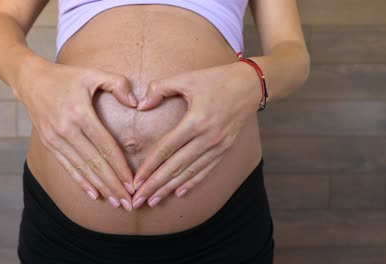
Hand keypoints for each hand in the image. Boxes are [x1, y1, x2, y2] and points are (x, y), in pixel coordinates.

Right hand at [16, 62, 138, 210]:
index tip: (133, 182)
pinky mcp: (48, 144)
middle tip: (129, 202)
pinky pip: (67, 167)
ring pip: (82, 169)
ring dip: (100, 188)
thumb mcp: (93, 74)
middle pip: (95, 163)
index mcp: (80, 114)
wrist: (30, 80)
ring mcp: (55, 139)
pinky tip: (94, 194)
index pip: (105, 146)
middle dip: (113, 185)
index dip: (120, 166)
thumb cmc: (66, 77)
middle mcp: (66, 130)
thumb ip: (117, 84)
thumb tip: (136, 104)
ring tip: (116, 202)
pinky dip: (81, 182)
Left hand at [131, 62, 261, 208]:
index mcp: (196, 121)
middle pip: (175, 167)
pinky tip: (179, 193)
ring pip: (189, 173)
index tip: (135, 181)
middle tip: (138, 200)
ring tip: (153, 201)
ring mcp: (218, 146)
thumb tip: (141, 106)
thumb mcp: (187, 78)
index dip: (149, 166)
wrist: (250, 86)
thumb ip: (160, 88)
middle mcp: (208, 138)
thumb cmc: (216, 79)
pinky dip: (192, 183)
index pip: (166, 149)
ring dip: (169, 189)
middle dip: (155, 185)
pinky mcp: (224, 150)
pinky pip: (206, 170)